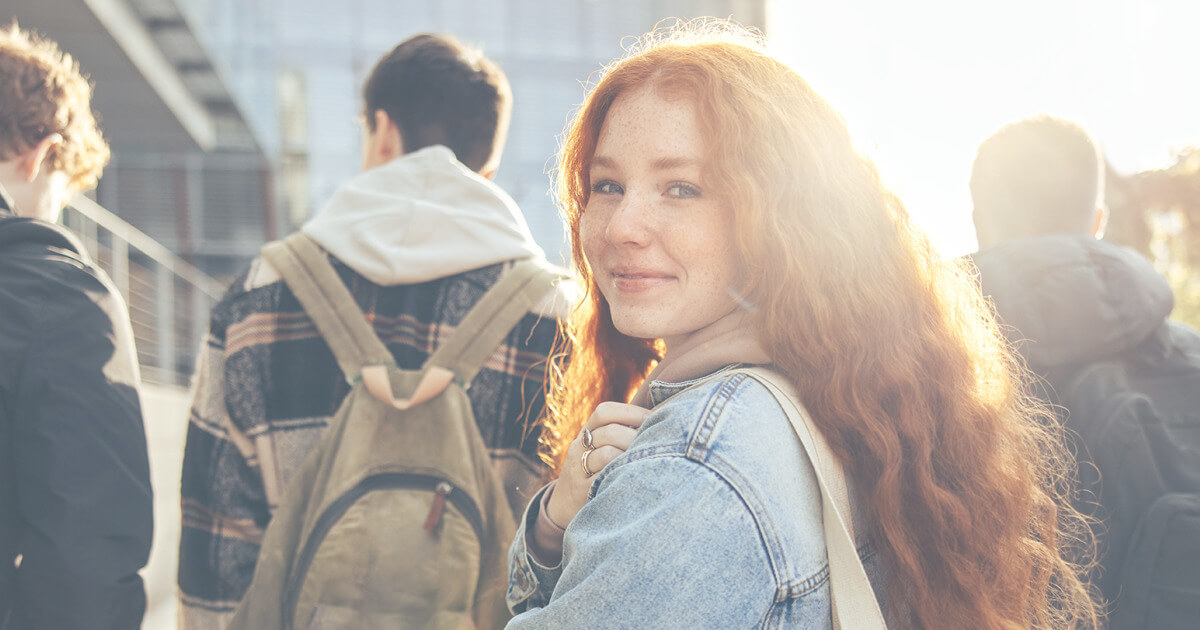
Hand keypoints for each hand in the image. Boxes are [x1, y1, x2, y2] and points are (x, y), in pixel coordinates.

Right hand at [546, 401, 650, 527]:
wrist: (563, 505)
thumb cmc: (592, 472)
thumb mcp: (596, 449)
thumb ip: (619, 434)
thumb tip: (657, 419)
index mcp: (586, 433)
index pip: (604, 412)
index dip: (630, 412)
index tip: (651, 417)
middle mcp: (579, 448)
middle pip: (609, 432)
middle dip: (635, 436)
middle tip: (655, 443)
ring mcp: (578, 470)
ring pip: (607, 454)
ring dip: (630, 456)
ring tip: (646, 461)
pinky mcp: (582, 491)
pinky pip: (604, 479)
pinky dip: (622, 475)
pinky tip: (635, 477)